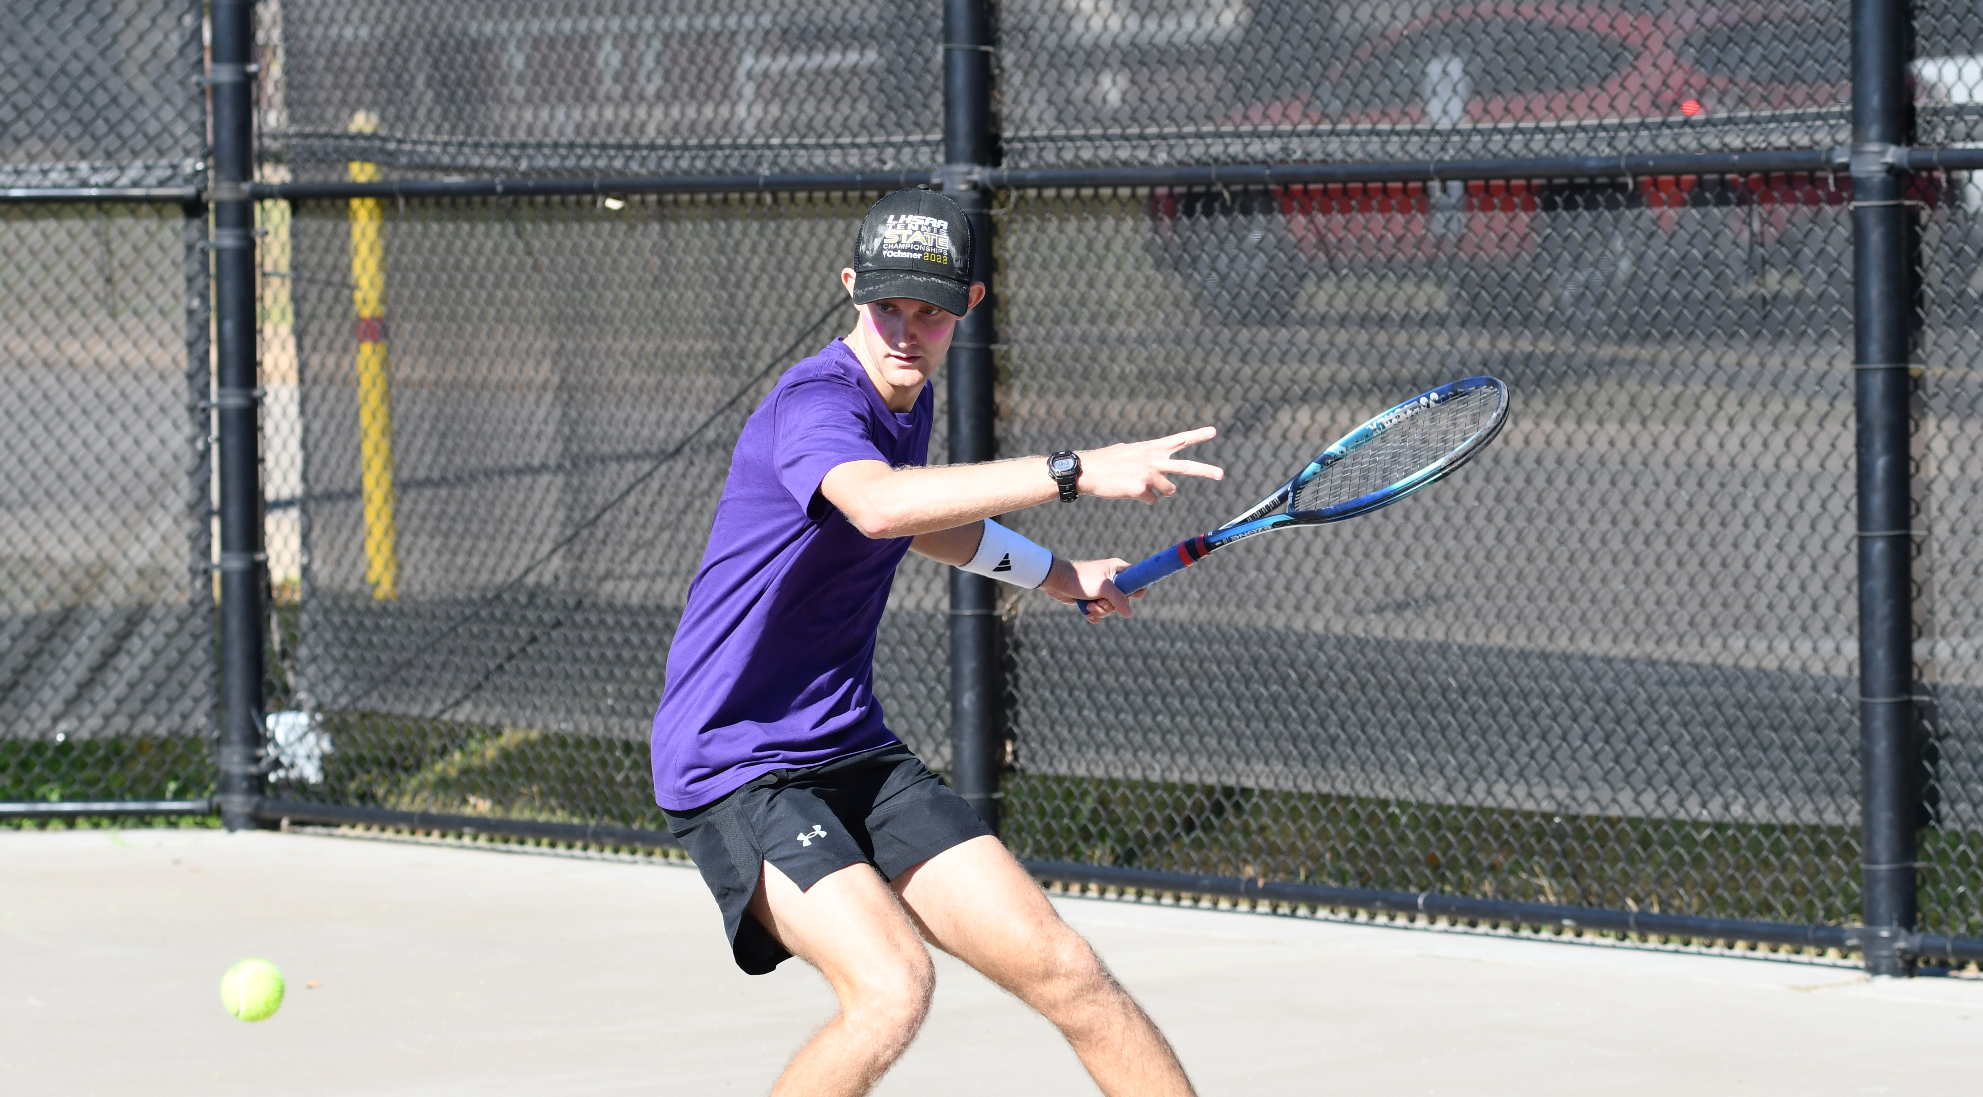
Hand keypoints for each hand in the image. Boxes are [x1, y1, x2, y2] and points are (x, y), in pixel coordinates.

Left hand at [1039, 557, 1144, 621]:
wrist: (1057, 581)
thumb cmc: (1082, 579)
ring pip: (1111, 608)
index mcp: (1119, 570)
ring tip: (1089, 606)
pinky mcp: (1092, 599)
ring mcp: (1102, 591)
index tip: (1125, 597)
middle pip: (1124, 601)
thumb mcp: (1104, 588)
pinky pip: (1100, 612)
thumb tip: (1129, 613)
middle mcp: (1112, 580)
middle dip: (1111, 606)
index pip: (1138, 581)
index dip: (1135, 592)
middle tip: (1099, 602)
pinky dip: (1094, 615)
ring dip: (1100, 611)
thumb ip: (1119, 600)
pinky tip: (1087, 613)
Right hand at [1076, 427, 1223, 504]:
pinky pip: (1151, 500)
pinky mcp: (1141, 489)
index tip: (1213, 431)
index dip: (1197, 435)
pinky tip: (1128, 491)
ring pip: (1169, 491)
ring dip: (1158, 491)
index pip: (1179, 440)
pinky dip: (1142, 499)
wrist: (1087, 469)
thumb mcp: (1130, 452)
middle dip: (1205, 470)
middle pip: (1186, 467)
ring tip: (1139, 485)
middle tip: (1221, 474)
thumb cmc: (1106, 461)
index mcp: (1152, 448)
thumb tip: (1154, 473)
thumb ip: (1146, 458)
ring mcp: (1149, 474)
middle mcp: (1154, 459)